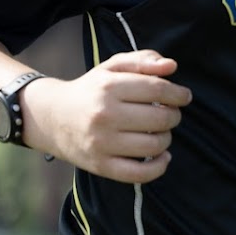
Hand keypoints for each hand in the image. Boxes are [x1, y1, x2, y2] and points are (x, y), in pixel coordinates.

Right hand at [21, 50, 191, 184]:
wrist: (51, 117)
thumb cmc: (90, 90)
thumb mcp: (112, 67)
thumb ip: (143, 60)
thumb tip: (171, 66)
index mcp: (109, 87)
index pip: (158, 89)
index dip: (178, 94)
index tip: (184, 97)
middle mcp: (105, 115)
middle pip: (160, 118)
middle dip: (173, 115)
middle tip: (170, 114)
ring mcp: (102, 143)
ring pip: (154, 145)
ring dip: (166, 138)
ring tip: (160, 132)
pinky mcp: (100, 166)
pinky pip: (139, 174)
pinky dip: (159, 167)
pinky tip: (163, 156)